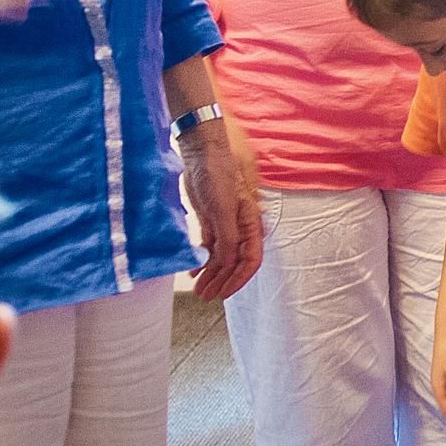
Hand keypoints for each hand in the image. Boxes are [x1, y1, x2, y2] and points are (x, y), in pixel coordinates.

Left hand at [179, 115, 263, 301]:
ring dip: (211, 273)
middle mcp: (240, 226)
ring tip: (199, 289)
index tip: (223, 293)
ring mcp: (225, 223)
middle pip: (235, 262)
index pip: (250, 259)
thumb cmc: (219, 172)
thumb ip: (228, 237)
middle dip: (222, 281)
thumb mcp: (224, 208)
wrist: (202, 149)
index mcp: (250, 223)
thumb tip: (229, 263)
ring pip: (221, 256)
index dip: (238, 279)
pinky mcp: (211, 218)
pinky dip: (204, 259)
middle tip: (206, 296)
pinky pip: (210, 245)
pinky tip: (195, 270)